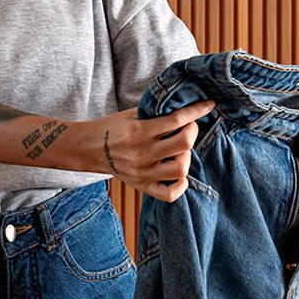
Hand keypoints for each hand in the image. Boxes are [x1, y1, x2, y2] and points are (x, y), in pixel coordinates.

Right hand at [93, 100, 214, 202]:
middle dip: (193, 131)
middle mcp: (142, 153)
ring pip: (181, 169)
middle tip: (190, 127)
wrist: (90, 148)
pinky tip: (178, 172)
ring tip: (180, 150)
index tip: (208, 104)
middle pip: (184, 143)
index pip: (177, 119)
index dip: (197, 110)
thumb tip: (185, 104)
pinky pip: (170, 194)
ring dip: (187, 156)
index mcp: (140, 131)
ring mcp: (143, 173)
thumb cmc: (114, 127)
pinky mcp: (142, 187)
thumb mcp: (133, 114)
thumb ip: (156, 111)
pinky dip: (180, 184)